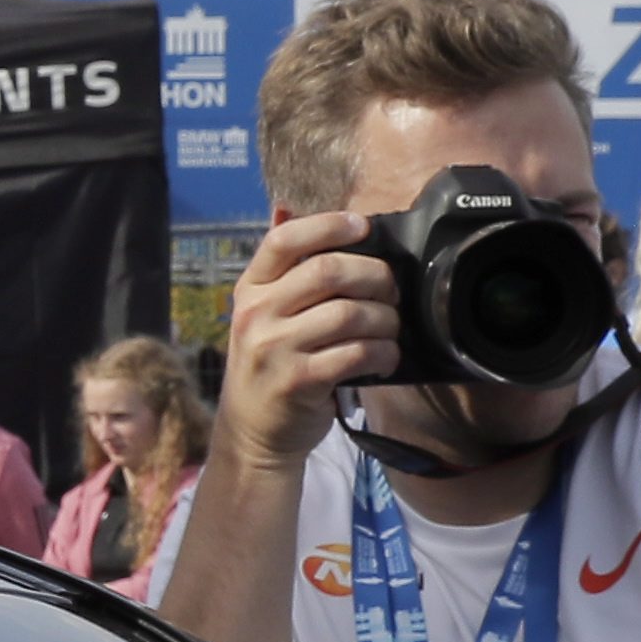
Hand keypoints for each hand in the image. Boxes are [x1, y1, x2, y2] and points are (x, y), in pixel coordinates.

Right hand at [215, 211, 400, 472]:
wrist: (253, 433)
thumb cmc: (271, 366)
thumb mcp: (264, 314)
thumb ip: (282, 271)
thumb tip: (286, 208)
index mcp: (250, 288)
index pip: (284, 239)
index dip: (329, 225)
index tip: (363, 227)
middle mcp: (256, 314)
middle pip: (328, 271)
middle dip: (374, 276)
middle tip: (390, 289)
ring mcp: (274, 348)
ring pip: (349, 314)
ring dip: (385, 320)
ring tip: (391, 329)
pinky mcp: (298, 382)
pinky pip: (356, 354)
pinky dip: (383, 354)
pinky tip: (386, 358)